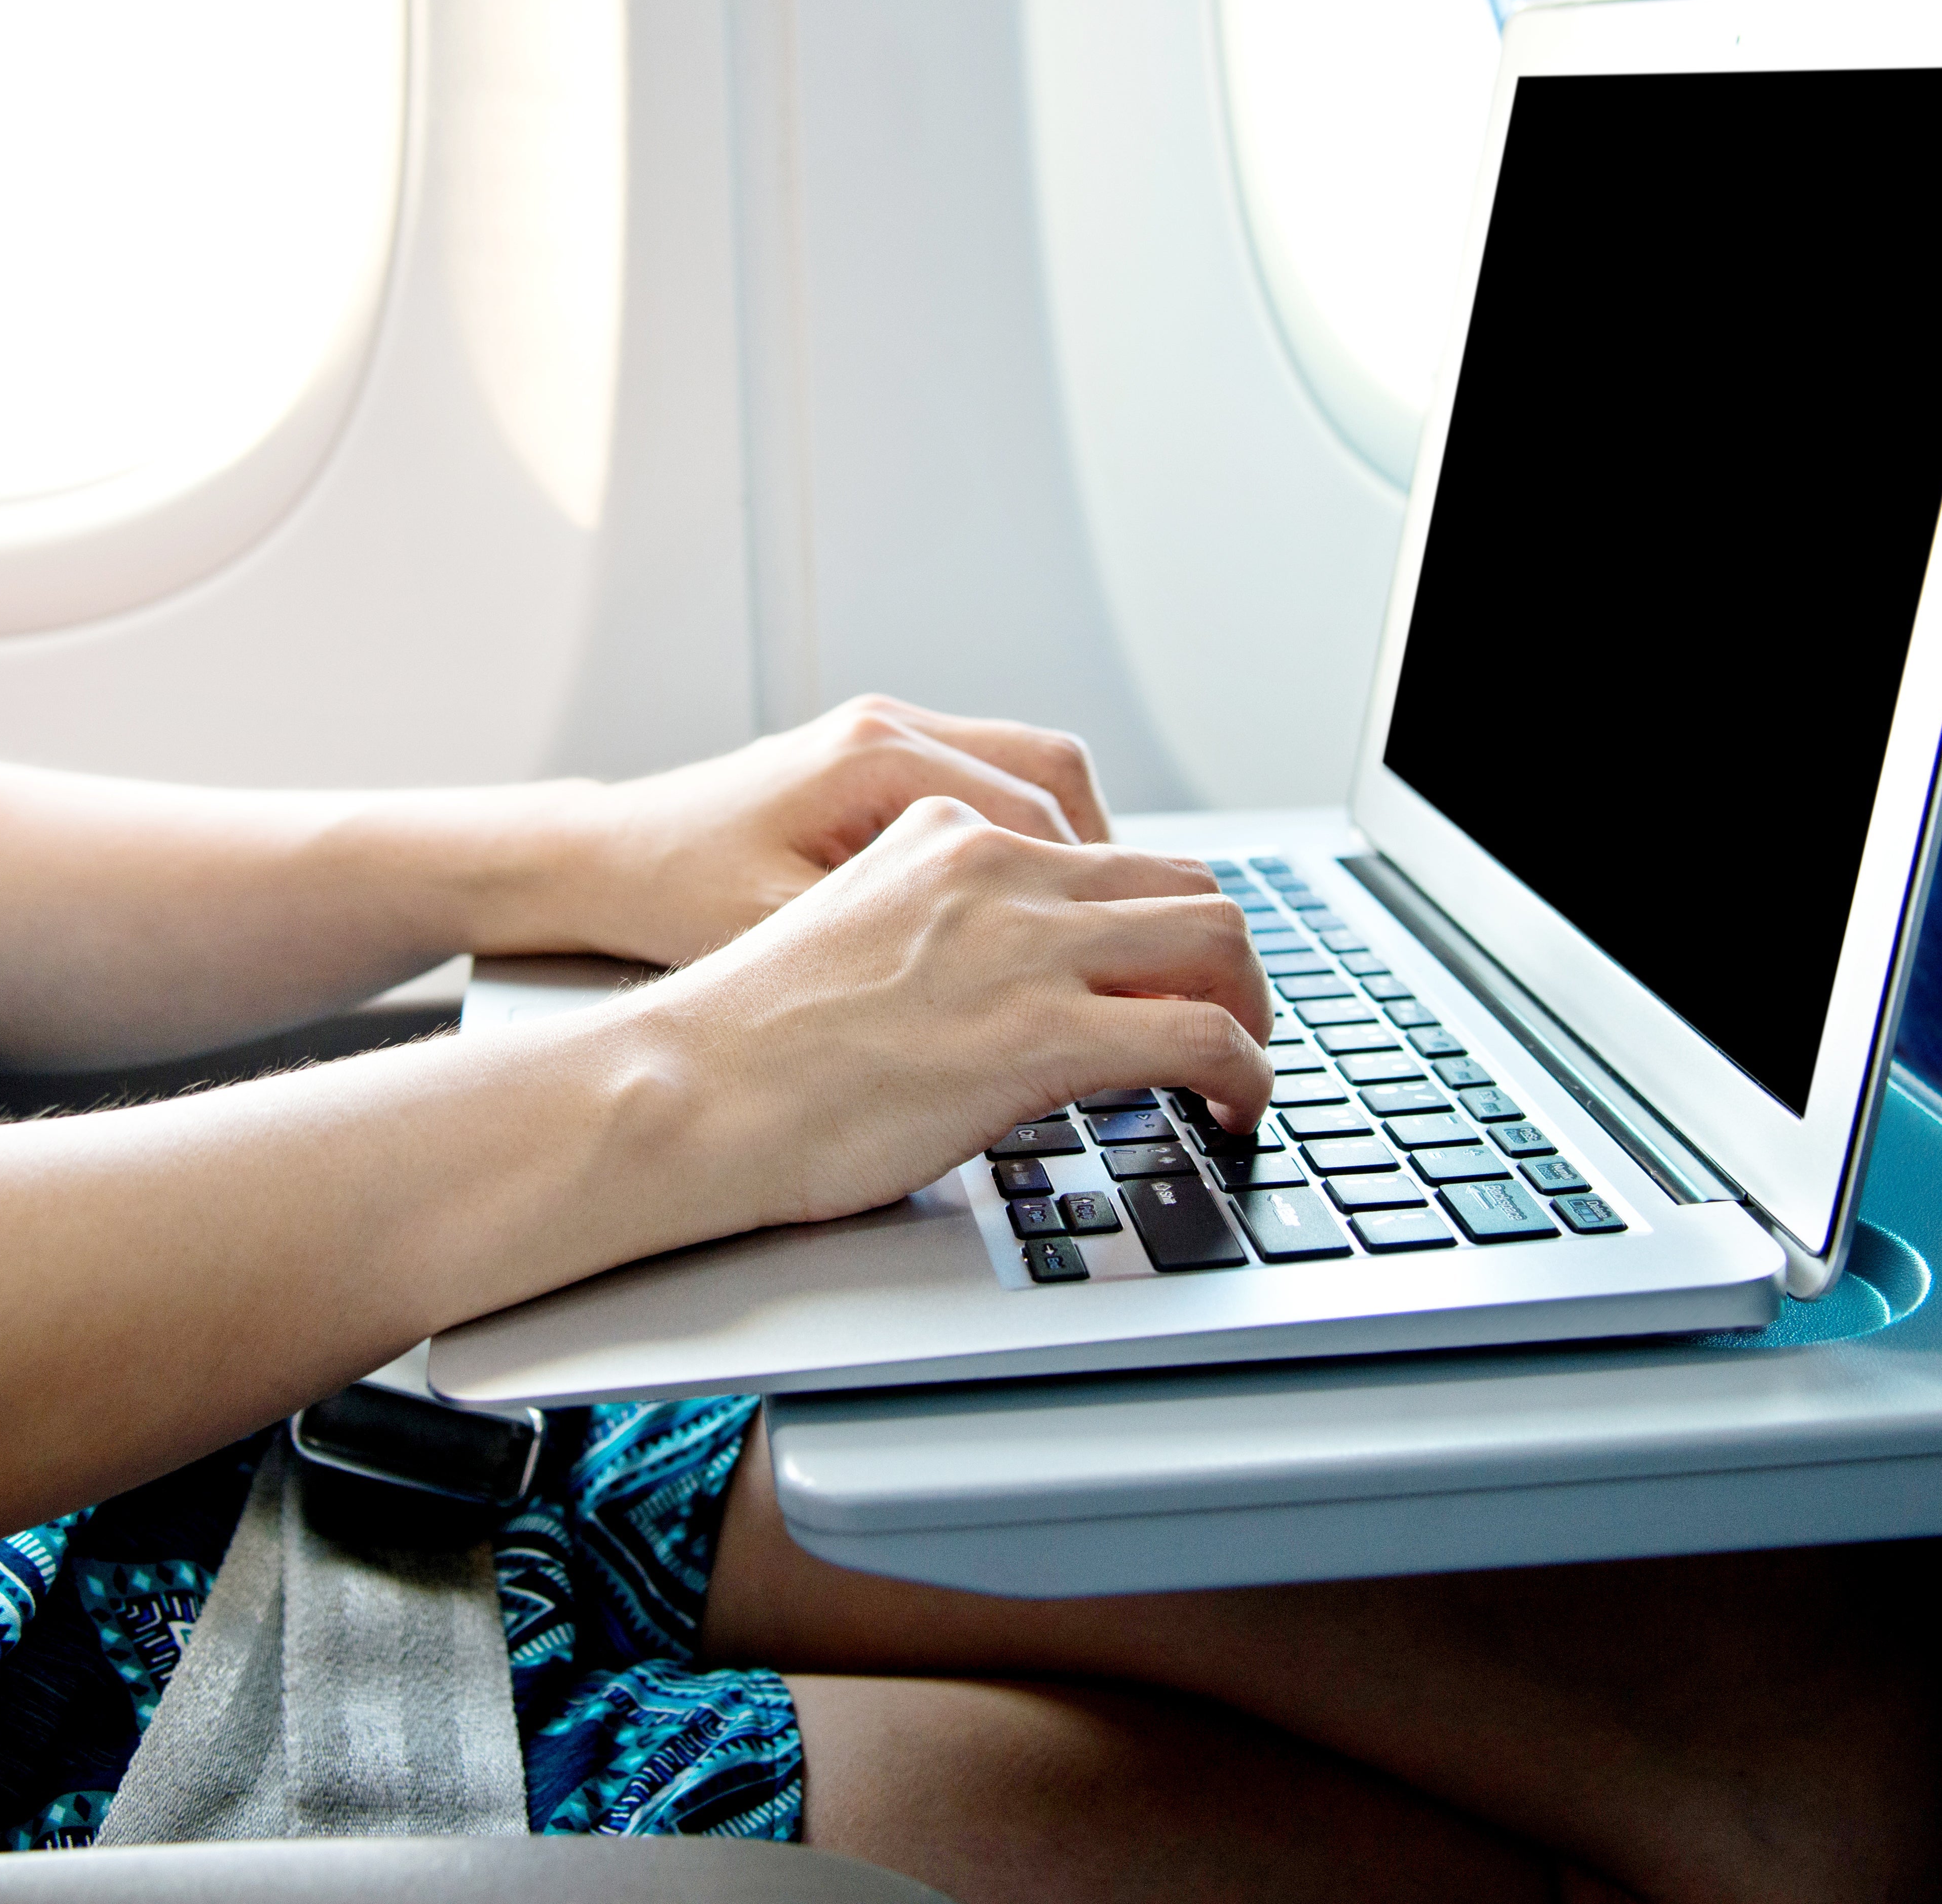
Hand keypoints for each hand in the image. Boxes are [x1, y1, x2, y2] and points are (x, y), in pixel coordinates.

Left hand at [544, 695, 1112, 967]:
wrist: (604, 859)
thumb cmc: (673, 897)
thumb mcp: (784, 932)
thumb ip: (894, 947)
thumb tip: (1004, 997)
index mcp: (874, 759)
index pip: (1036, 815)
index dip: (1094, 896)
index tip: (1128, 963)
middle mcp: (891, 727)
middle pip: (1056, 775)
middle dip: (1108, 863)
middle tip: (1137, 948)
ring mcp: (888, 734)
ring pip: (1035, 773)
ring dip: (1074, 850)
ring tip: (1095, 933)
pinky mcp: (879, 761)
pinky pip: (992, 784)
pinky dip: (1028, 839)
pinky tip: (1029, 909)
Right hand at [613, 796, 1271, 1231]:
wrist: (688, 1087)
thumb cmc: (748, 1040)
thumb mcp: (853, 933)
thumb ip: (941, 932)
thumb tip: (1002, 986)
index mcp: (946, 834)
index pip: (1106, 854)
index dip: (1159, 923)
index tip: (1166, 978)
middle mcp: (997, 867)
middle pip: (1183, 881)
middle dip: (1229, 957)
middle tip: (1232, 1021)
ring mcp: (1025, 946)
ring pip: (1217, 938)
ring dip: (1252, 1007)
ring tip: (1244, 1068)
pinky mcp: (1041, 1032)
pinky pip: (1204, 1035)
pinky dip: (1248, 1071)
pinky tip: (1235, 1108)